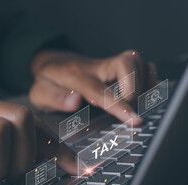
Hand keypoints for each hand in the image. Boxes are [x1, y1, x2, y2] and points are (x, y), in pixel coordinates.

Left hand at [29, 50, 157, 124]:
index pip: (100, 90)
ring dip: (144, 83)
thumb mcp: (39, 93)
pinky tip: (143, 94)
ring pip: (136, 61)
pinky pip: (140, 65)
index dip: (118, 105)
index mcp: (76, 76)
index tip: (134, 120)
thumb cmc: (47, 82)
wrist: (51, 63)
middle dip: (136, 87)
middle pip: (126, 62)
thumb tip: (75, 102)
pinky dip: (148, 78)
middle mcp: (96, 67)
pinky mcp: (117, 66)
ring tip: (139, 104)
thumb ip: (54, 98)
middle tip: (132, 109)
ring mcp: (108, 65)